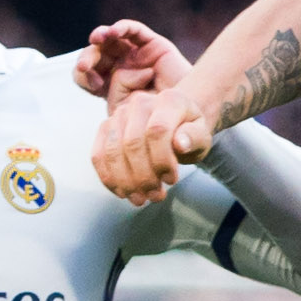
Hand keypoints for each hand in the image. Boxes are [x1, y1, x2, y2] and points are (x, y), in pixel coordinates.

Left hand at [73, 19, 189, 104]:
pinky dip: (121, 27)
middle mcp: (120, 66)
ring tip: (98, 39)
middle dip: (88, 58)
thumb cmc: (154, 117)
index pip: (85, 75)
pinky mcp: (151, 43)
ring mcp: (135, 54)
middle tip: (86, 65)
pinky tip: (114, 32)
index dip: (84, 76)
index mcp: (108, 85)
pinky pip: (132, 30)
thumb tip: (94, 71)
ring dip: (100, 36)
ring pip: (110, 39)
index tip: (96, 84)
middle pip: (94, 54)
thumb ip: (109, 92)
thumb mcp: (124, 111)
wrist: (184, 115)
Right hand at [93, 84, 215, 205]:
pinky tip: (123, 192)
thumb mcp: (202, 136)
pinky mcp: (106, 128)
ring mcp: (119, 114)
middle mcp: (140, 103)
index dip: (162, 160)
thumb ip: (194, 139)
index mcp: (168, 101)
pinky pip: (98, 155)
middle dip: (143, 177)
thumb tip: (181, 143)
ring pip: (112, 151)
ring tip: (140, 199)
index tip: (171, 180)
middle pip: (132, 144)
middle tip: (155, 196)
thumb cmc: (189, 132)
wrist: (175, 121)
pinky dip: (108, 178)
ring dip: (125, 181)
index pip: (157, 131)